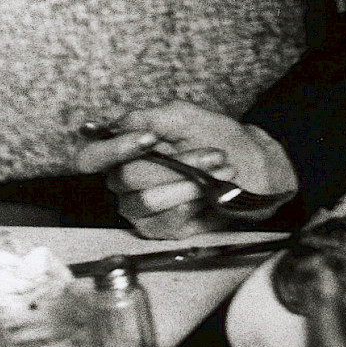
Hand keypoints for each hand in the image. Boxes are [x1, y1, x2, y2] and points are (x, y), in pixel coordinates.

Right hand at [77, 102, 297, 239]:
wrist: (255, 170)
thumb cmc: (220, 139)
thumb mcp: (189, 118)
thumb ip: (152, 117)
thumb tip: (120, 123)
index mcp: (123, 151)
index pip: (90, 157)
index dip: (113, 148)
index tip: (149, 138)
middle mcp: (124, 182)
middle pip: (126, 177)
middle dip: (175, 163)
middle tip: (214, 153)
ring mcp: (140, 208)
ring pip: (148, 200)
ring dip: (189, 182)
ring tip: (222, 168)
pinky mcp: (161, 229)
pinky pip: (169, 218)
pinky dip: (196, 201)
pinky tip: (215, 189)